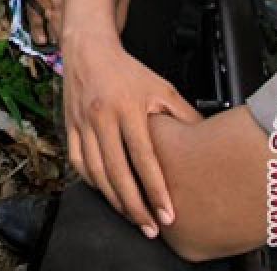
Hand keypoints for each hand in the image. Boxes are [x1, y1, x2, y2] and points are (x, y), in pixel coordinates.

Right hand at [62, 29, 200, 238]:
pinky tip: (107, 193)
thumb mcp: (161, 87)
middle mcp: (102, 117)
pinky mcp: (69, 127)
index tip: (167, 214)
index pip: (143, 157)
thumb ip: (182, 115)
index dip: (156, 189)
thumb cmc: (127, 70)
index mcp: (127, 107)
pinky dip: (92, 182)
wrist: (88, 50)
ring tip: (132, 217)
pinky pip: (78, 162)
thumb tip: (207, 141)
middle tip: (150, 228)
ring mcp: (82, 123)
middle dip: (135, 206)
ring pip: (96, 172)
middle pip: (117, 173)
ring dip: (114, 200)